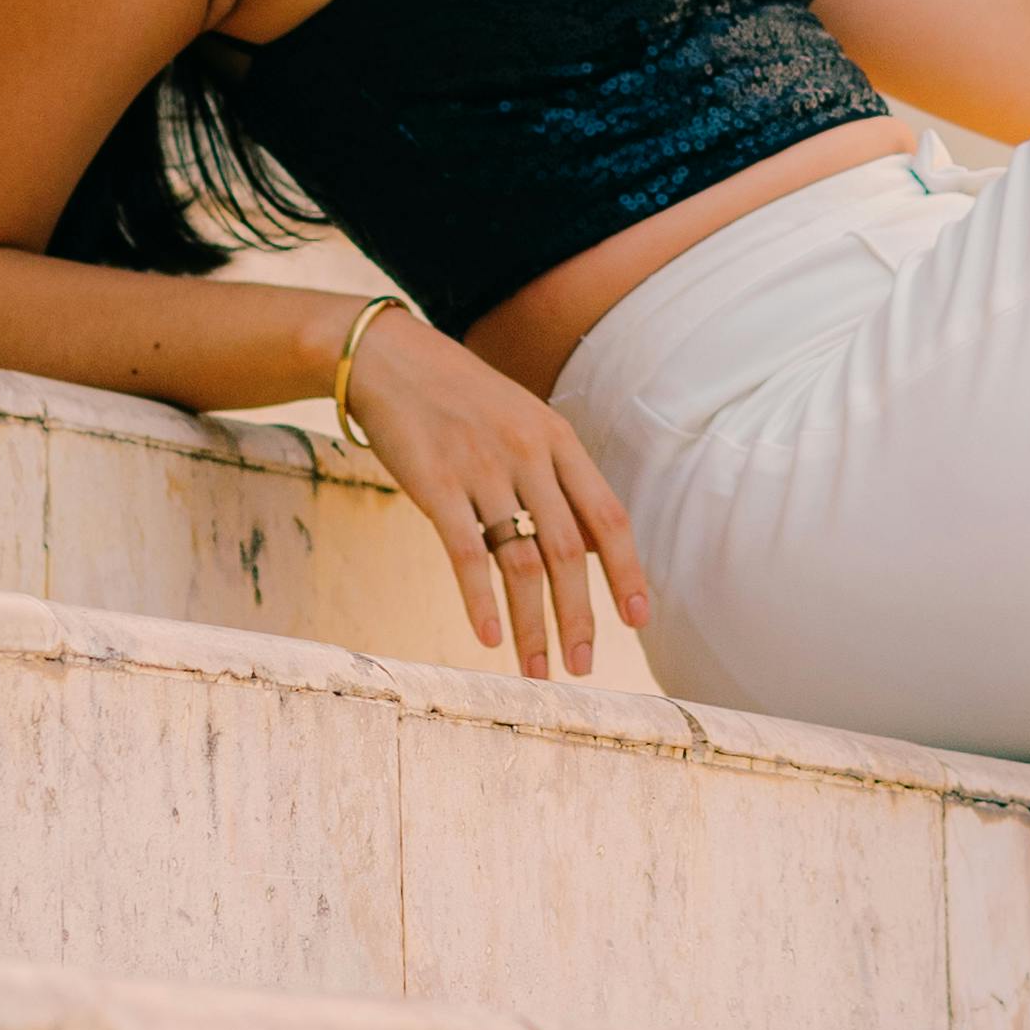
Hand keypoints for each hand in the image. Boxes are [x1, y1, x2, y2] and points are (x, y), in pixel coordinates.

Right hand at [340, 299, 653, 681]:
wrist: (390, 359)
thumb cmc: (462, 399)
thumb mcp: (523, 423)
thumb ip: (557, 479)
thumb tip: (588, 548)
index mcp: (559, 439)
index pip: (608, 517)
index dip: (627, 572)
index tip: (639, 619)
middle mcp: (529, 455)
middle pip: (567, 552)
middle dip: (579, 616)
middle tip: (583, 667)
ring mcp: (482, 469)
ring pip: (520, 563)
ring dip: (533, 625)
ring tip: (538, 671)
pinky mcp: (435, 485)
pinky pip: (466, 555)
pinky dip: (481, 601)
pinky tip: (489, 639)